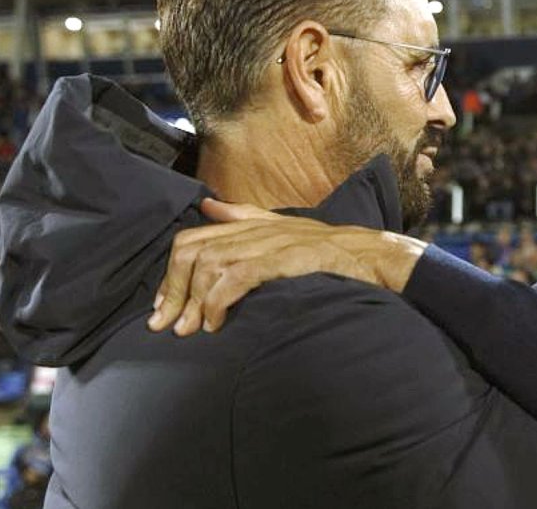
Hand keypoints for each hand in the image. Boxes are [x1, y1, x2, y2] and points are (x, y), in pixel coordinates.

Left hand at [149, 199, 425, 335]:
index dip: (171, 274)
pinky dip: (219, 301)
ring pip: (210, 265)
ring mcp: (269, 243)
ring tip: (193, 330)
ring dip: (194, 301)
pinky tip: (218, 322)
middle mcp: (254, 230)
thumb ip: (243, 218)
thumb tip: (207, 206)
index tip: (164, 306)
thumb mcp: (282, 228)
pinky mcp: (284, 259)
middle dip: (174, 291)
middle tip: (168, 326)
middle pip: (192, 252)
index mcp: (250, 225)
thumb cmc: (329, 250)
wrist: (373, 256)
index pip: (192, 239)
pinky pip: (237, 277)